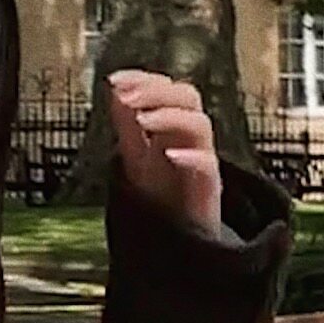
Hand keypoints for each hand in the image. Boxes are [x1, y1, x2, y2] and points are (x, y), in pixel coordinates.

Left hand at [107, 70, 224, 239]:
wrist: (175, 243)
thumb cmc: (160, 197)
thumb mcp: (135, 156)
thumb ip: (127, 122)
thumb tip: (114, 86)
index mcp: (171, 126)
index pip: (167, 88)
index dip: (144, 79)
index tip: (115, 80)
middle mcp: (188, 138)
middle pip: (187, 97)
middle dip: (156, 91)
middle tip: (127, 98)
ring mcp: (200, 161)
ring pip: (200, 124)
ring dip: (169, 116)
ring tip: (142, 121)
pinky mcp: (209, 189)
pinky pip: (208, 165)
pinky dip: (190, 156)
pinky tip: (169, 155)